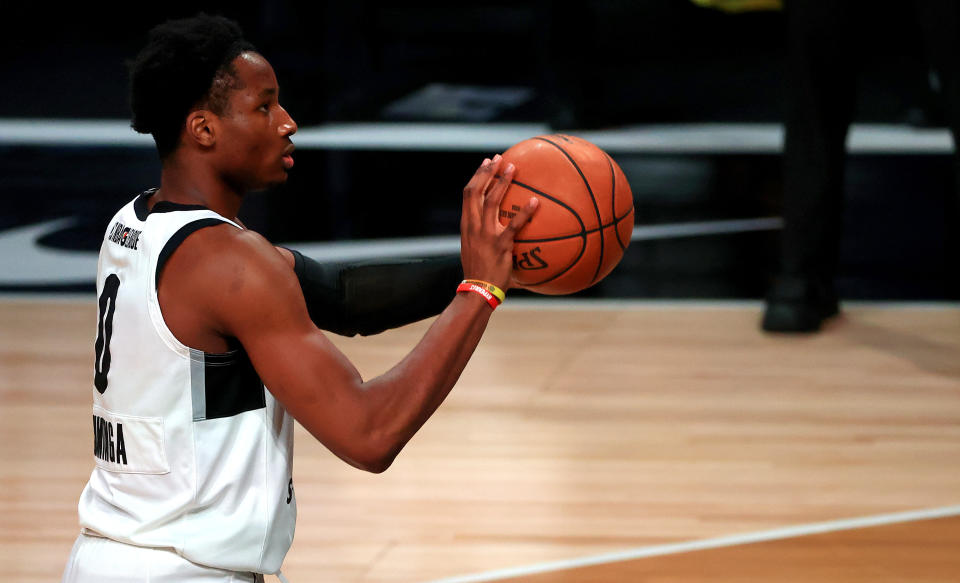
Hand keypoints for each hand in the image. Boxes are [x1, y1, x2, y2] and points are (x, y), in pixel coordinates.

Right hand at [460, 154, 538, 290]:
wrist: (477, 290)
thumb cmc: (481, 273)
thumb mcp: (478, 250)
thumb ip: (489, 237)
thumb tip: (507, 231)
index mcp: (467, 225)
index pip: (468, 194)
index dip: (478, 176)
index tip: (486, 163)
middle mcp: (473, 226)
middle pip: (476, 191)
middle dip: (487, 172)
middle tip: (499, 159)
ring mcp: (486, 234)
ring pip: (492, 201)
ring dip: (502, 182)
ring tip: (514, 168)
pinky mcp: (500, 244)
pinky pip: (514, 224)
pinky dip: (525, 212)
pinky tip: (536, 202)